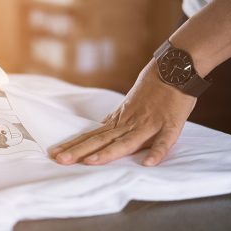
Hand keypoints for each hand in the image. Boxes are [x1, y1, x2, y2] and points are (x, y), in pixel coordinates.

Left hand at [50, 59, 196, 165]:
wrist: (175, 67)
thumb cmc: (153, 86)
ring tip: (90, 162)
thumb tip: (99, 132)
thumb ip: (117, 121)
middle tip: (60, 160)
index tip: (55, 154)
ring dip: (108, 152)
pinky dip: (157, 152)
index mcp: (120, 120)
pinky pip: (164, 141)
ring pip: (127, 142)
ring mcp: (149, 125)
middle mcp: (130, 123)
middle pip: (101, 140)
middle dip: (80, 151)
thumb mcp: (129, 105)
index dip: (74, 145)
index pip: (92, 135)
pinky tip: (148, 163)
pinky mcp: (170, 125)